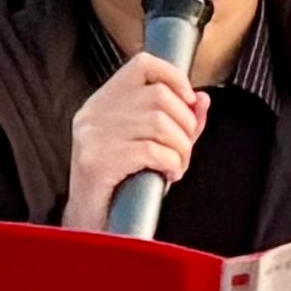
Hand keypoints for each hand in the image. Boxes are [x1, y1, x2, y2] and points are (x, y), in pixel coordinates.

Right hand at [64, 49, 201, 227]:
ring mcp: (92, 137)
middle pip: (158, 95)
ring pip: (159, 122)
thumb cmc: (119, 186)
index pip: (142, 65)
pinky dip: (171, 162)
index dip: (174, 77)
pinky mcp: (96, 161)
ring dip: (181, 146)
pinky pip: (150, 150)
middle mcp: (93, 114)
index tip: (189, 101)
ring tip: (177, 164)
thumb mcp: (148, 146)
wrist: (89, 225)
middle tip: (184, 149)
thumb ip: (176, 121)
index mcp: (102, 103)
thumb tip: (201, 100)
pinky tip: (169, 173)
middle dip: (185, 124)